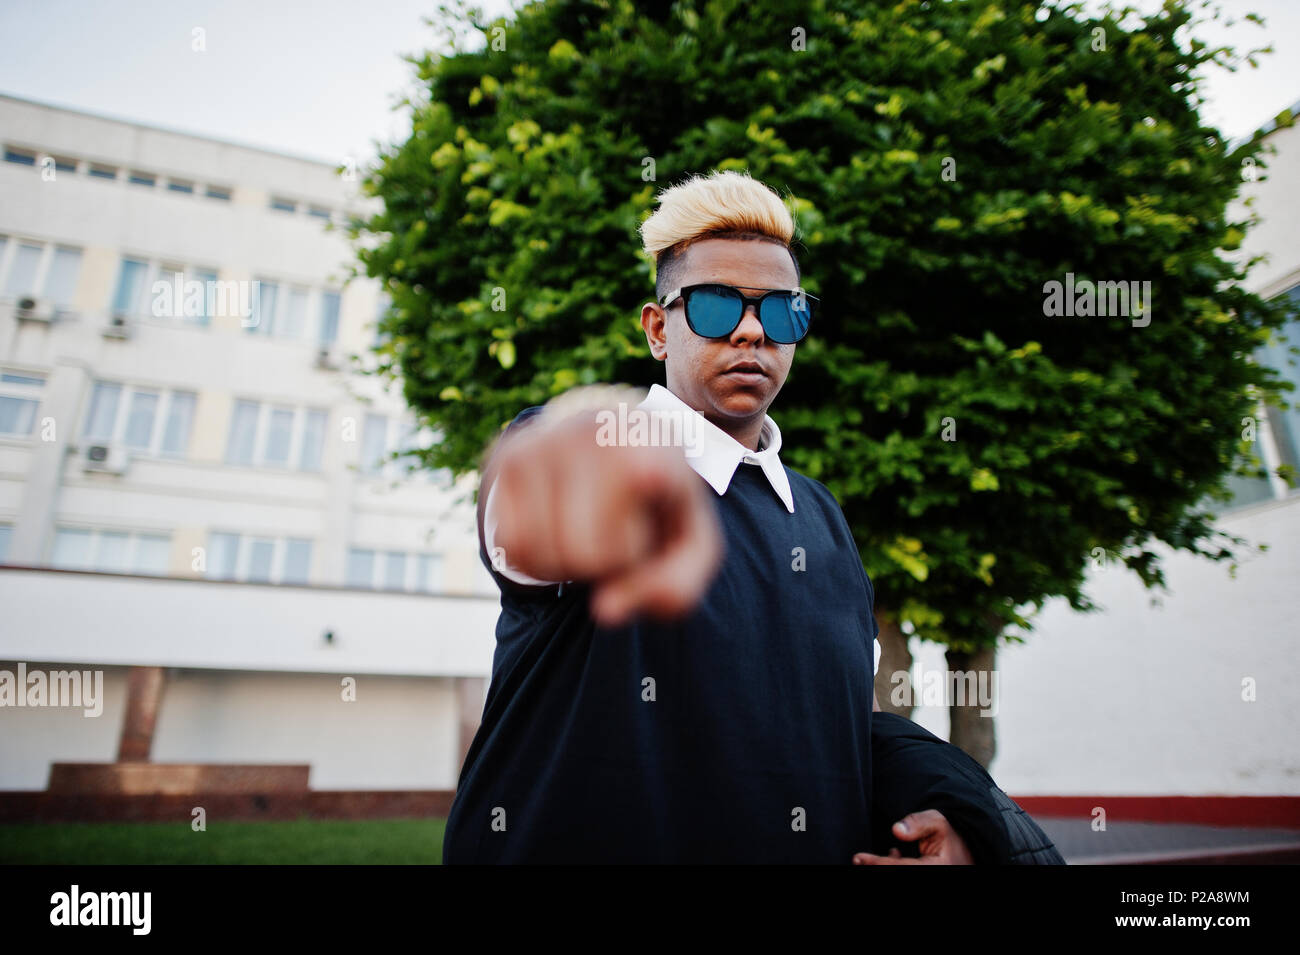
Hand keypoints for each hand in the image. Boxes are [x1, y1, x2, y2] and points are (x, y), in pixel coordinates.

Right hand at [490, 410, 723, 626]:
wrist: (618, 435)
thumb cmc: (658, 499)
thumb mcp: (689, 542)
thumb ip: (675, 587)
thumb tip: (606, 610)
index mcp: (651, 446)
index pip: (638, 494)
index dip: (639, 514)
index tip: (648, 481)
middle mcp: (591, 434)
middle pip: (586, 554)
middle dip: (606, 564)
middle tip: (620, 532)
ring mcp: (542, 442)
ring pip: (541, 555)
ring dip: (569, 564)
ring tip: (591, 528)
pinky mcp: (507, 457)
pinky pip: (511, 545)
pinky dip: (536, 559)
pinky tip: (559, 530)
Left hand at [852, 809, 974, 864]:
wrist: (969, 850)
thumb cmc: (951, 835)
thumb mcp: (938, 822)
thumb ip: (918, 823)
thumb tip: (896, 829)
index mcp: (938, 869)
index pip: (901, 869)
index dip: (877, 864)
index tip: (859, 858)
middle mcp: (933, 876)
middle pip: (897, 875)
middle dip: (876, 869)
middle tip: (858, 860)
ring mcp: (928, 878)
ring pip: (899, 876)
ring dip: (884, 868)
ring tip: (871, 859)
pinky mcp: (925, 876)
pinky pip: (906, 876)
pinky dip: (894, 868)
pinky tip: (893, 858)